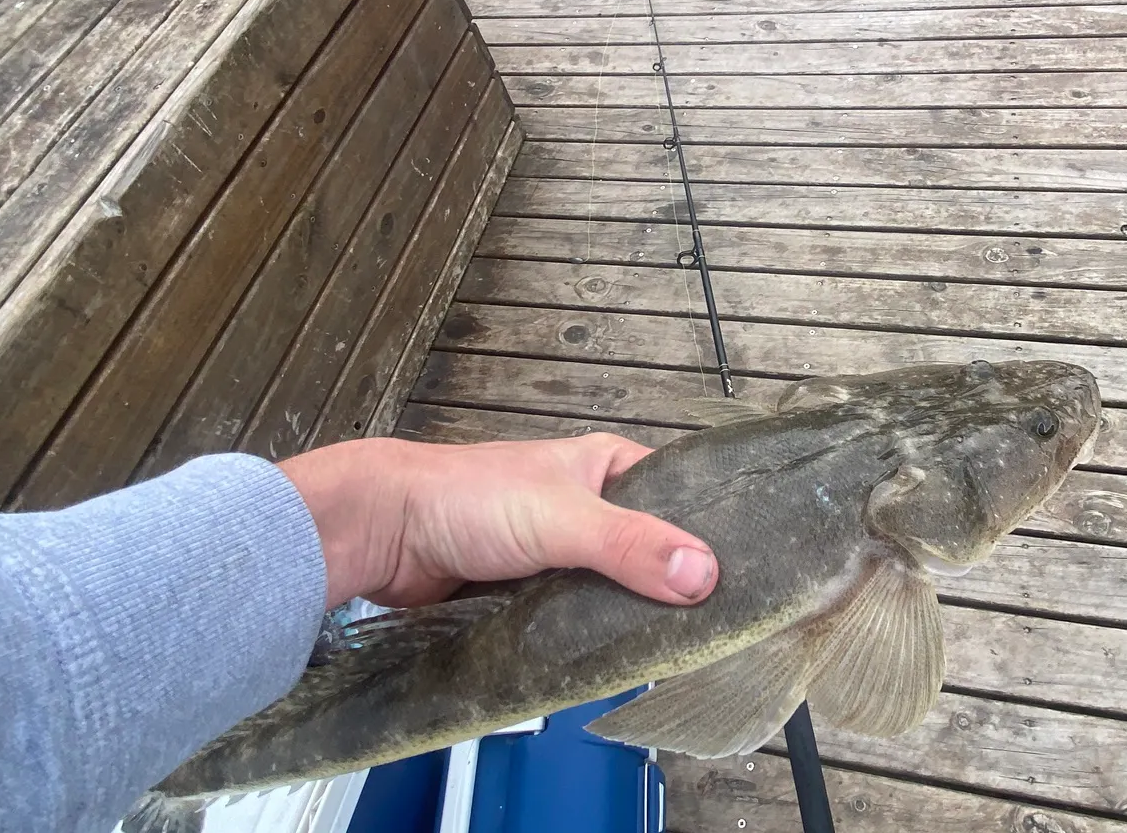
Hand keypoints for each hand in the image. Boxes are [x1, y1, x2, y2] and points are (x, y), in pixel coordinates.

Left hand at [278, 435, 716, 610]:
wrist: (383, 532)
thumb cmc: (470, 499)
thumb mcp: (563, 517)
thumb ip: (631, 545)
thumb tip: (707, 574)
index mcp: (606, 467)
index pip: (678, 497)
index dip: (707, 534)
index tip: (743, 579)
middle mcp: (589, 505)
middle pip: (648, 552)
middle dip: (668, 588)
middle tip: (707, 630)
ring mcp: (558, 551)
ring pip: (611, 590)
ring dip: (624, 616)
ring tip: (667, 651)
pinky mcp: (530, 592)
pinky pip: (574, 618)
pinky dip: (587, 635)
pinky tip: (611, 659)